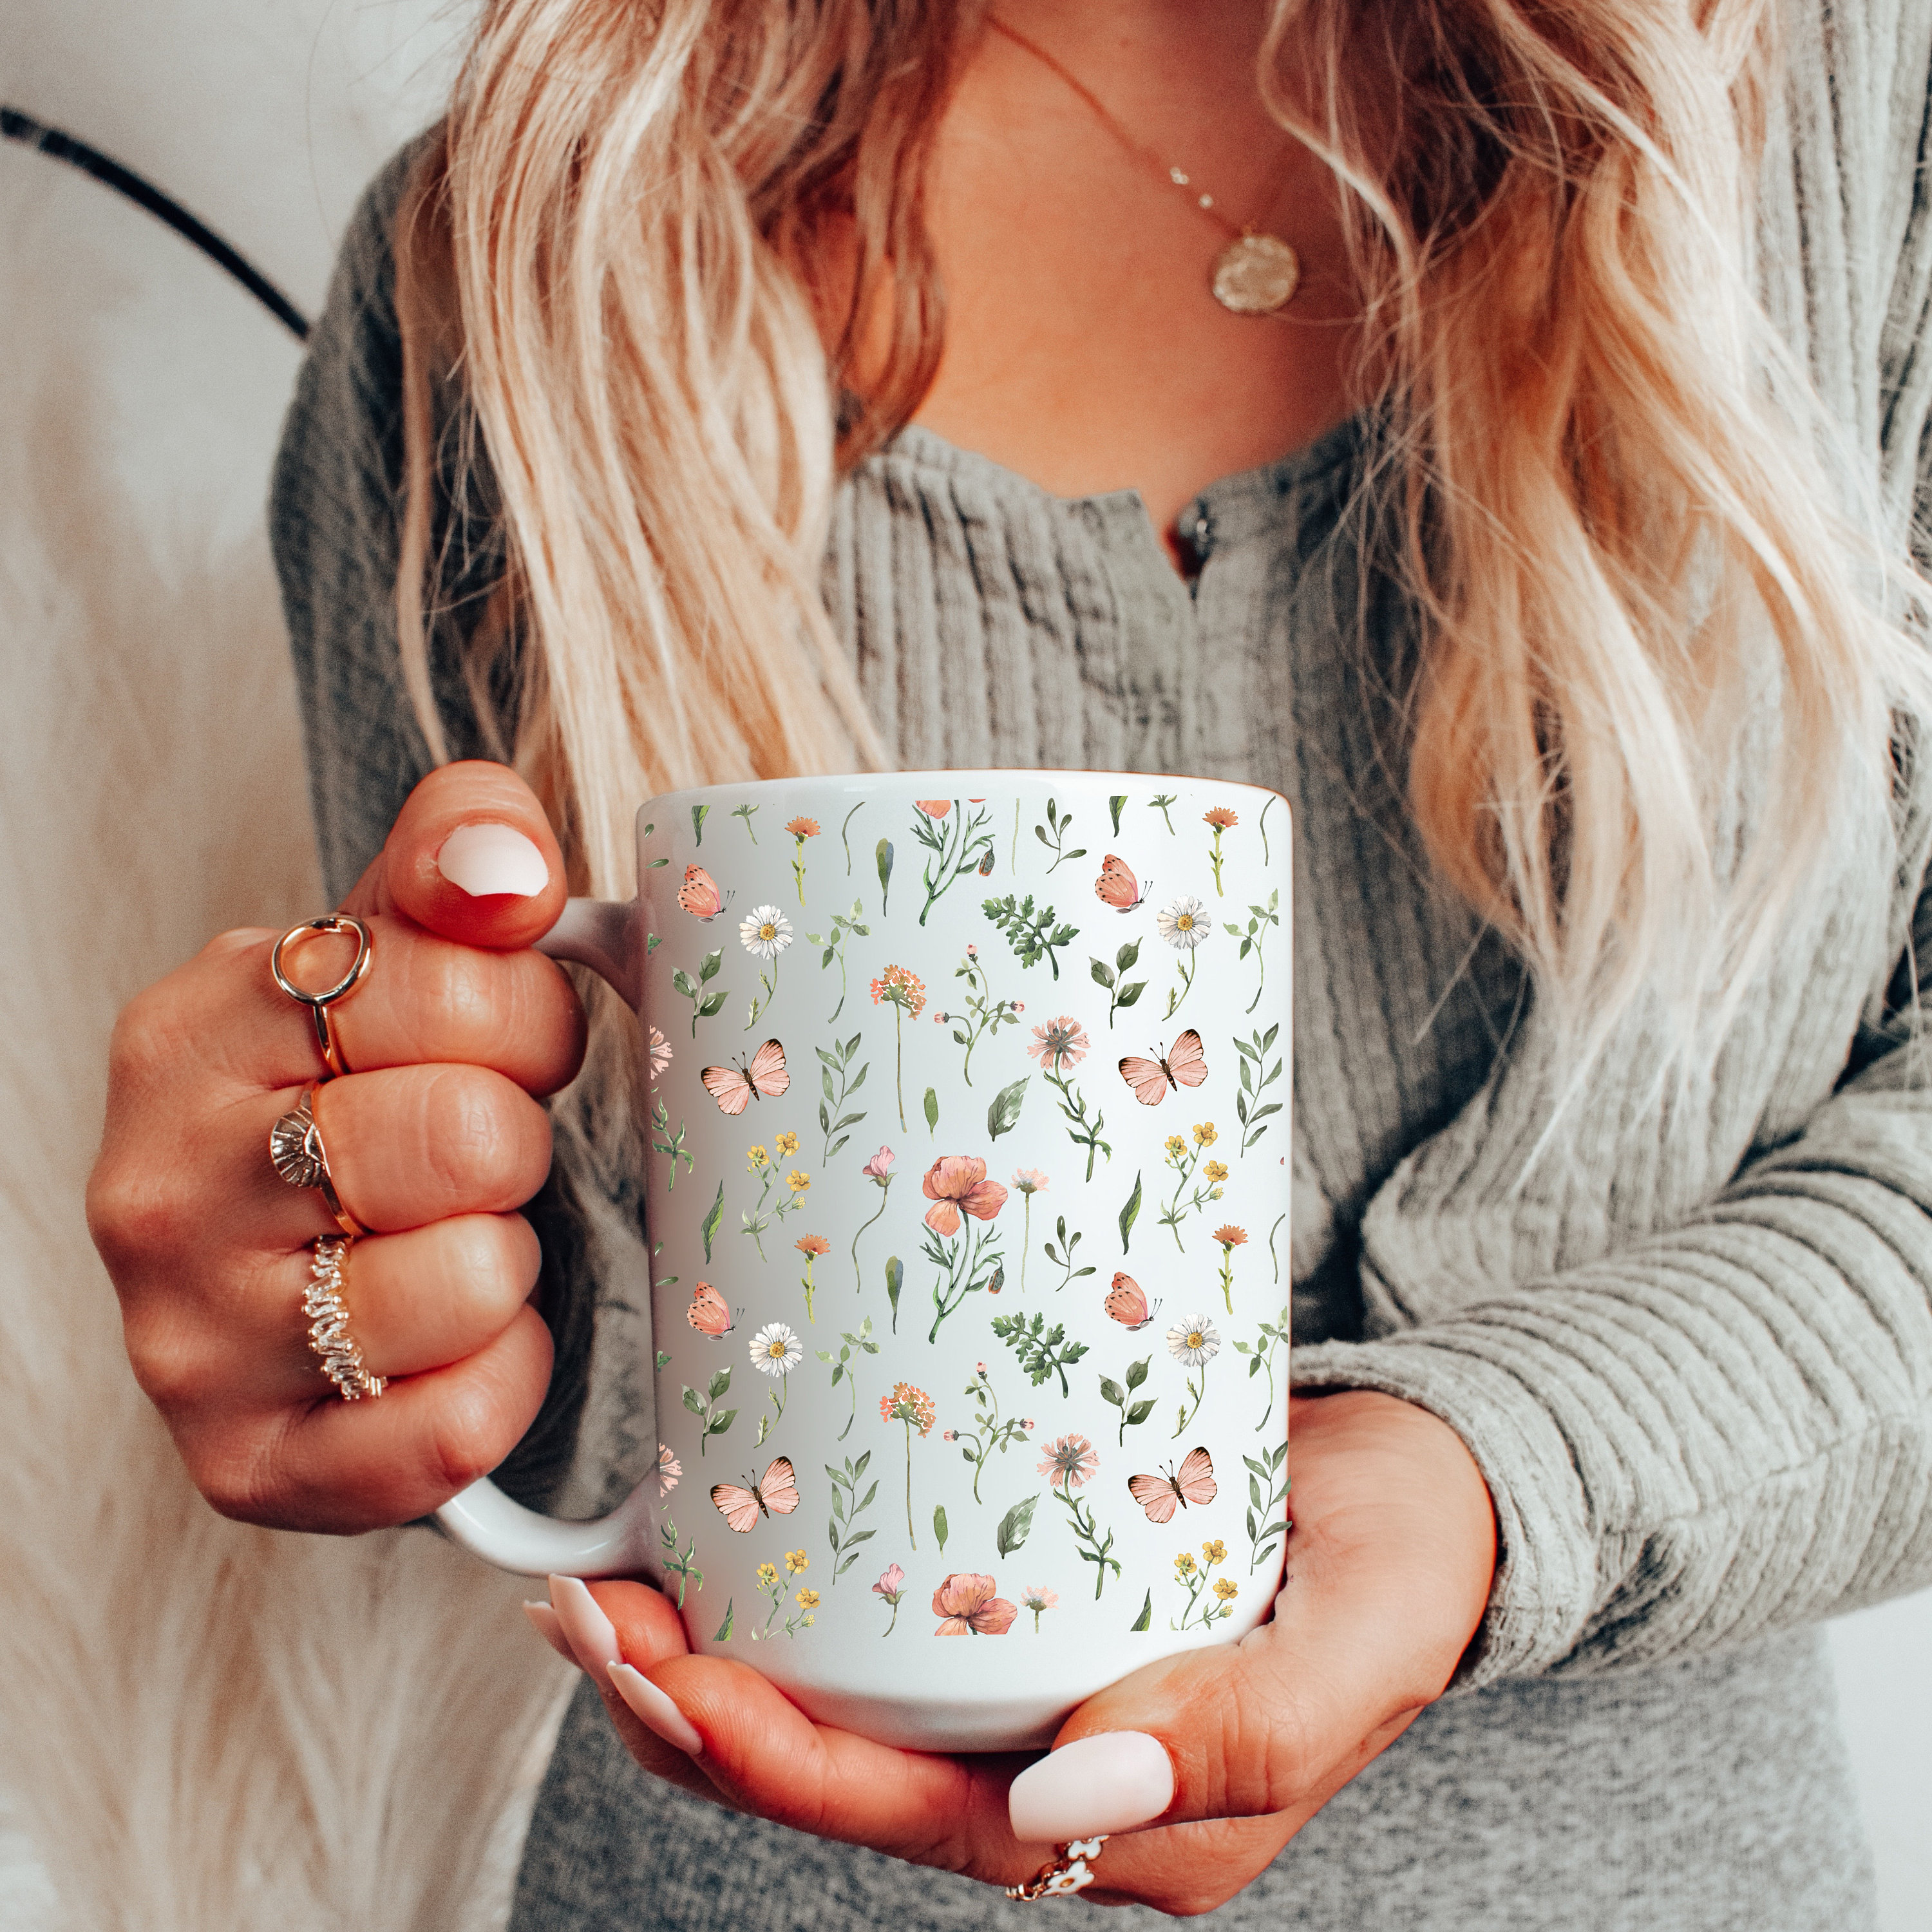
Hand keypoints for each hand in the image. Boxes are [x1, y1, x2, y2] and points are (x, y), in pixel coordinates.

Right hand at [88, 763, 585, 1532]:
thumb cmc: (374, 1085)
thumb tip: (506, 871)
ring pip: (467, 1283)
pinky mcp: (245, 1467)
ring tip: (452, 1241)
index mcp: (192, 1028)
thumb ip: (464, 852)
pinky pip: (451, 1428)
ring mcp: (188, 1341)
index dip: (525, 1014)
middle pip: (465, 1134)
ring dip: (507, 1261)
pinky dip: (499, 1381)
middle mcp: (158, 1186)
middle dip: (517, 1139)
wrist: (310, 1255)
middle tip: (479, 1153)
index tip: (499, 1043)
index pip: (449, 984)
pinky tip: (458, 1343)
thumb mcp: (405, 939)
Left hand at [543, 1389, 1496, 1913]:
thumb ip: (1236, 1742)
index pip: (911, 1820)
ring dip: (704, 1662)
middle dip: (692, 1714)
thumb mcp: (1355, 1652)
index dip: (776, 1766)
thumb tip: (1058, 1813)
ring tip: (598, 1588)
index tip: (669, 1677)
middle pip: (837, 1777)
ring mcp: (1025, 1701)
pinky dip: (774, 1606)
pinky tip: (704, 1547)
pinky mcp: (1015, 1617)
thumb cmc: (1405, 1568)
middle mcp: (1052, 1783)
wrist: (1432, 1485)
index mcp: (1121, 1828)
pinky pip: (870, 1641)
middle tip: (587, 1614)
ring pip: (830, 1716)